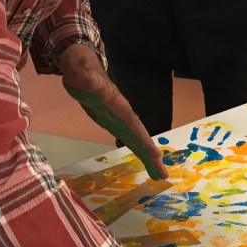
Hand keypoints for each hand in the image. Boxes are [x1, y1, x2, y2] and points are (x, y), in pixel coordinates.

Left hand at [59, 43, 167, 178]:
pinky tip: (146, 161)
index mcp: (119, 105)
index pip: (134, 125)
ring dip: (148, 158)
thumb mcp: (83, 75)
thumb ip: (88, 80)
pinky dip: (139, 152)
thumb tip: (87, 81)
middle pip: (141, 138)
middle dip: (152, 156)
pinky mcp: (115, 124)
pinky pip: (130, 140)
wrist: (83, 70)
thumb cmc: (83, 73)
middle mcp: (124, 115)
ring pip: (138, 141)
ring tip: (159, 175)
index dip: (144, 140)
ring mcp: (121, 120)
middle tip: (163, 175)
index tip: (156, 155)